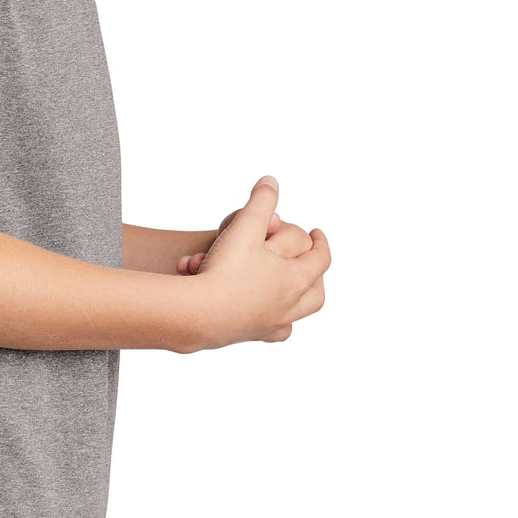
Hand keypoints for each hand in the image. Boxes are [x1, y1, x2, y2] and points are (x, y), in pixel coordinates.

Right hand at [185, 175, 329, 348]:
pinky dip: (273, 323)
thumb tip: (271, 181)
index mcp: (295, 280)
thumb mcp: (246, 226)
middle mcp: (288, 307)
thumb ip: (260, 201)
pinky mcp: (249, 335)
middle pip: (316, 293)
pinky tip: (262, 314)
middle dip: (314, 275)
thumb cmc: (224, 270)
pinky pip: (272, 333)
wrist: (196, 315)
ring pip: (296, 315)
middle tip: (307, 262)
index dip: (320, 242)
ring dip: (298, 301)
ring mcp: (270, 325)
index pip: (321, 259)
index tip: (316, 233)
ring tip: (289, 289)